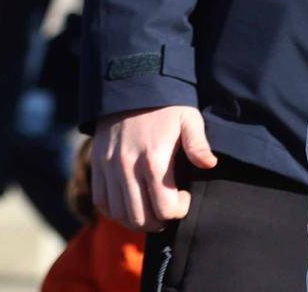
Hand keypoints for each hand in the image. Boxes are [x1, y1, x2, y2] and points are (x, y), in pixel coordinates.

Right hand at [91, 105, 217, 230]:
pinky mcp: (97, 165)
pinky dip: (116, 211)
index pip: (165, 208)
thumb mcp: (189, 118)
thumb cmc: (166, 105)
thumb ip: (198, 144)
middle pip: (141, 218)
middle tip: (168, 210)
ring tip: (151, 210)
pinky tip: (131, 204)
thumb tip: (210, 164)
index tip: (184, 197)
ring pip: (120, 214)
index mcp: (154, 159)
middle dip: (159, 221)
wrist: (131, 86)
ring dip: (137, 220)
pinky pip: (102, 202)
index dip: (178, 210)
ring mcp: (109, 168)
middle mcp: (128, 168)